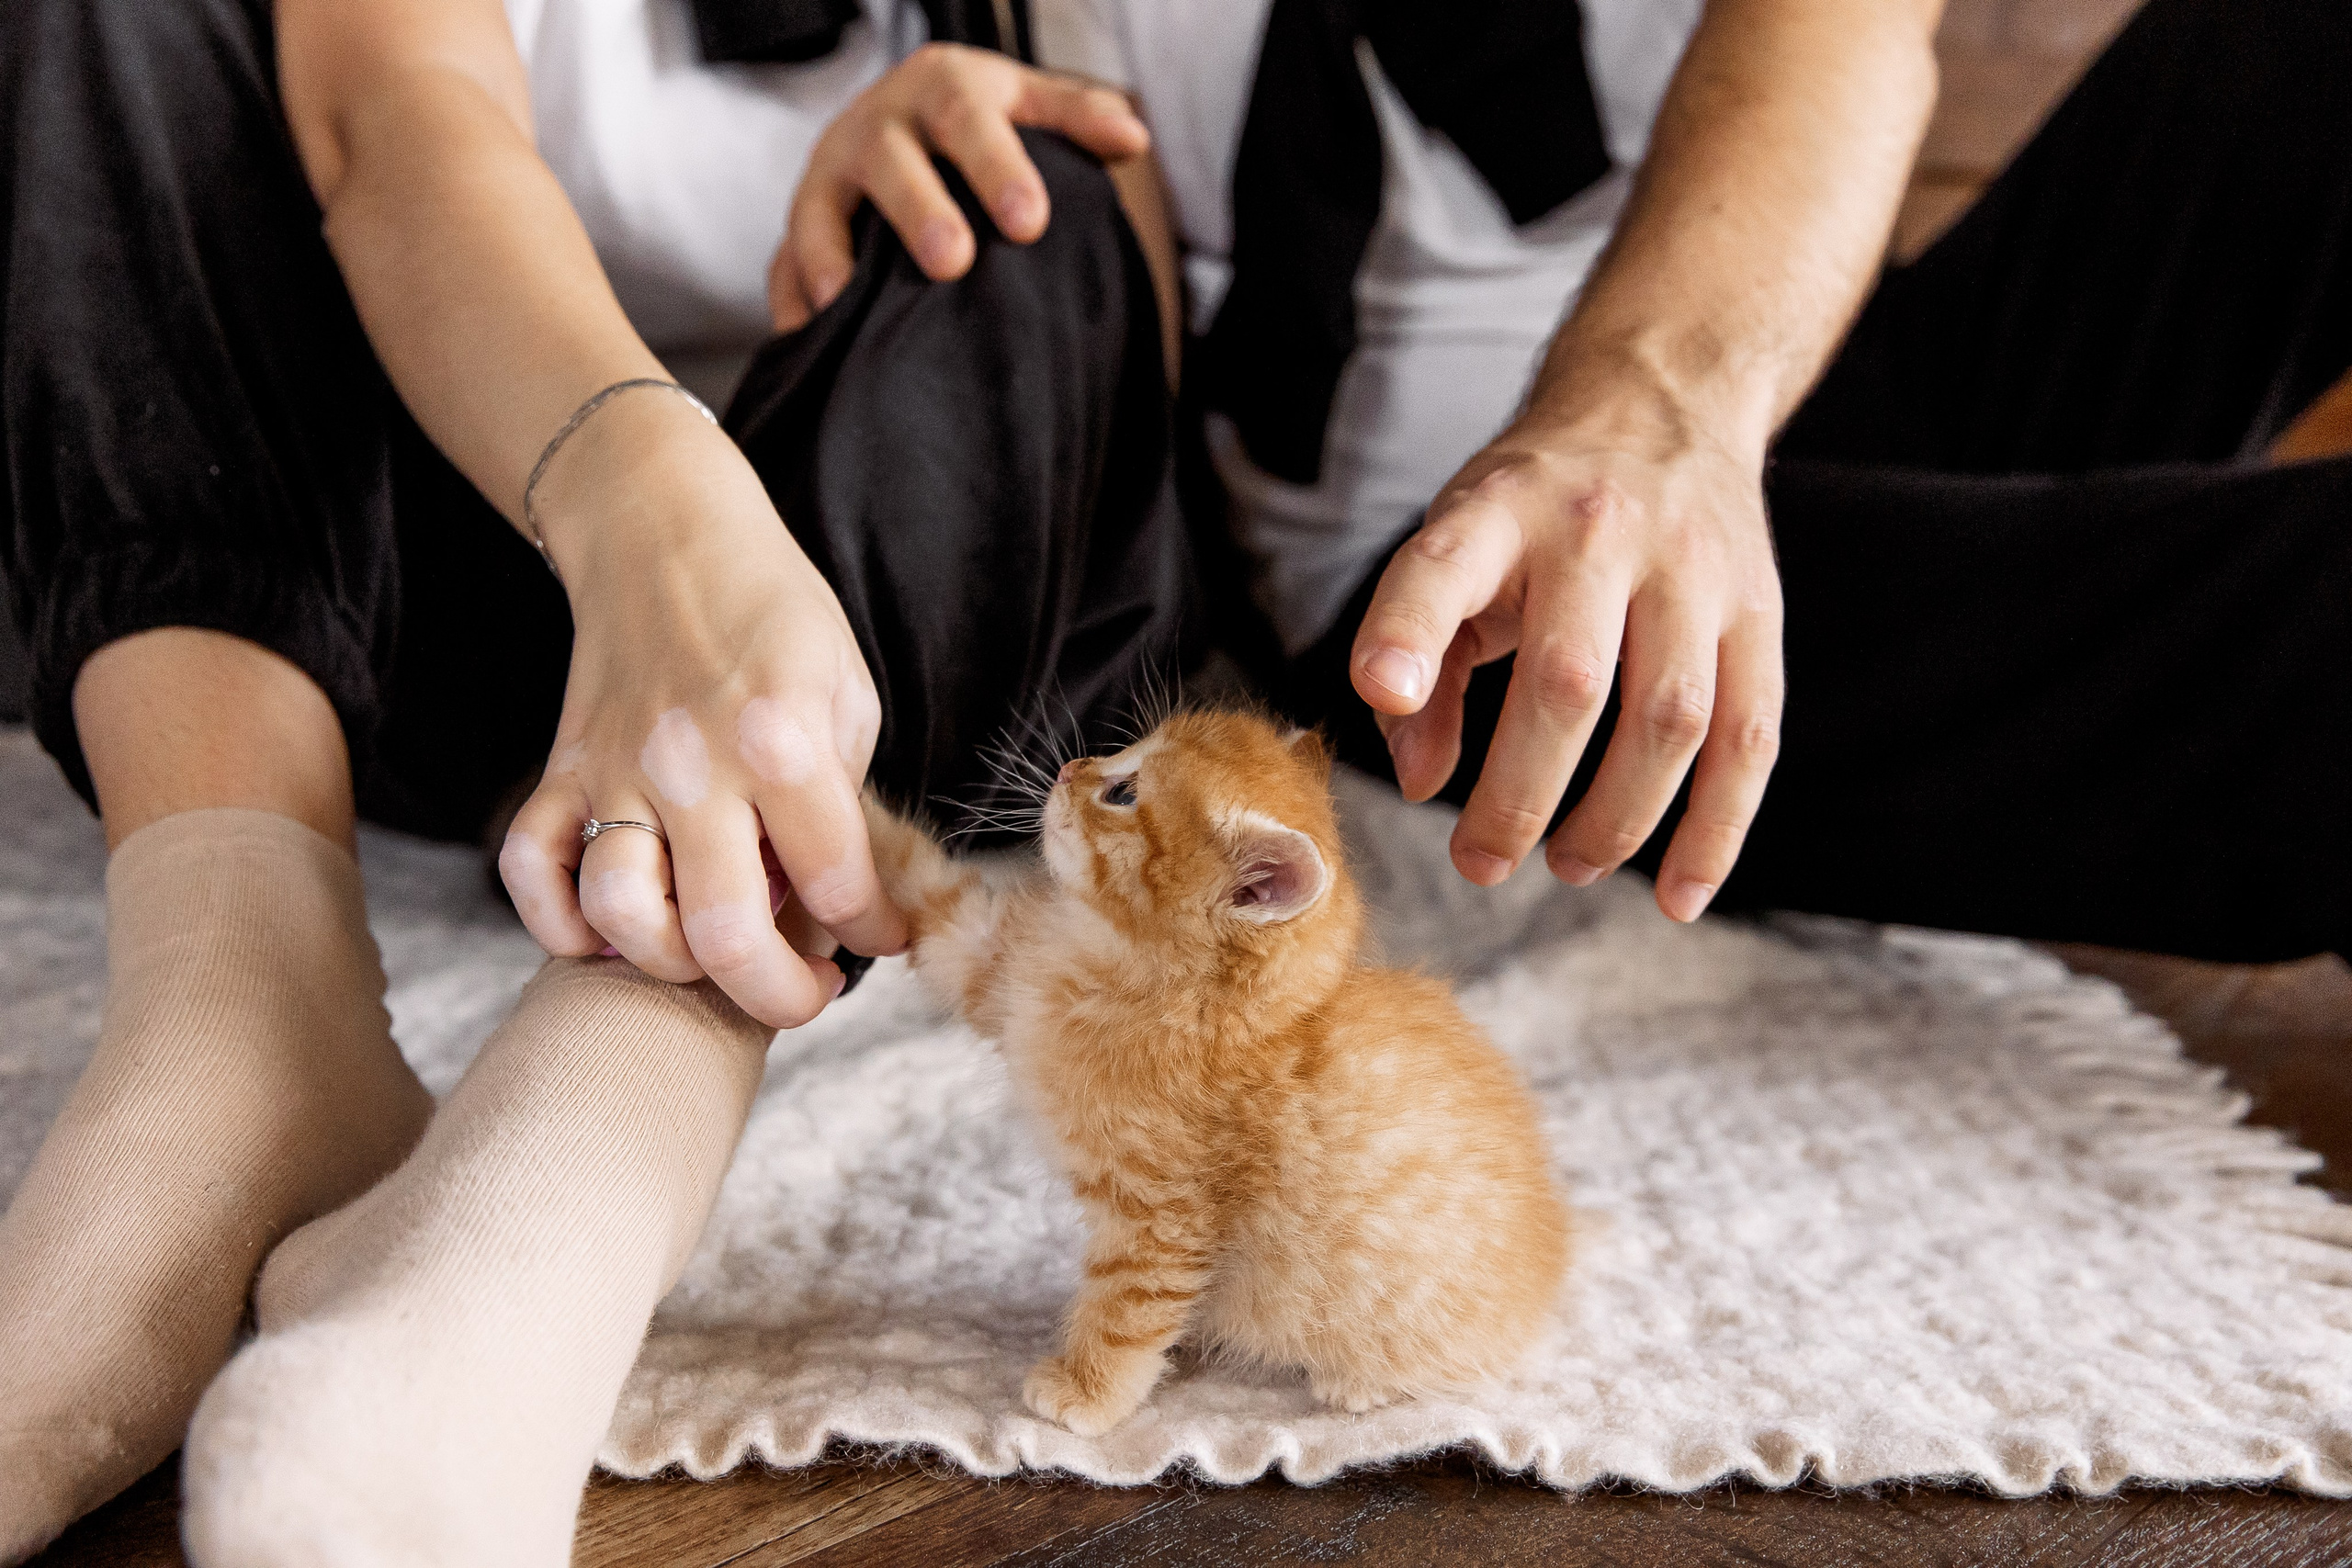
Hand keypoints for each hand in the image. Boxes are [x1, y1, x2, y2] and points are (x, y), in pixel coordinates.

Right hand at [498, 394, 908, 1026]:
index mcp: (784, 741)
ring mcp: (616, 772)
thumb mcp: (845, 694)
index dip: (874, 932)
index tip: (882, 937)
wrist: (664, 534)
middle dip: (779, 996)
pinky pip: (531, 874)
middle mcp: (694, 765)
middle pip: (724, 935)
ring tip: (715, 955)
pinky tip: (612, 933)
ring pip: (621, 919)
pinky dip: (562, 925)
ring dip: (673, 965)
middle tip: (807, 992)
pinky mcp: (559, 770)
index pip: (838, 883)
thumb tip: (833, 907)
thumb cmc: (773, 617)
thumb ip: (840, 801)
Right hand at [770, 43, 1148, 330]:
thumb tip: (1132, 140)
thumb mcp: (1029, 104)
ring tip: (847, 300)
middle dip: (918, 209)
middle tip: (953, 261)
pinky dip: (790, 300)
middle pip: (890, 162)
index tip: (1029, 220)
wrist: (900, 118)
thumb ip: (1080, 118)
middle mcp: (876, 127)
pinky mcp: (801, 224)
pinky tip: (805, 338)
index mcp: (940, 90)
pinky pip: (783, 263)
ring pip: (818, 211)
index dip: (996, 166)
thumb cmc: (979, 123)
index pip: (967, 117)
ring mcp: (828, 176)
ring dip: (831, 255)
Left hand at [1349, 395, 1784, 923]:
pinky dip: (1716, 829)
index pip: (1445, 566)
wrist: (1663, 399)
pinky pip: (1750, 739)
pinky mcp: (1757, 612)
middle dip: (1521, 794)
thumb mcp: (1454, 540)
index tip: (1384, 692)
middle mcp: (1600, 532)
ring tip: (1566, 867)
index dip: (1410, 631)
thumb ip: (1419, 654)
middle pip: (1571, 681)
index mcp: (1501, 509)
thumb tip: (1421, 781)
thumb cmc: (1535, 503)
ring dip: (1617, 819)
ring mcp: (1692, 570)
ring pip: (1670, 719)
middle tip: (1480, 861)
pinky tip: (1677, 894)